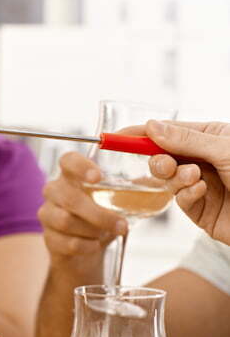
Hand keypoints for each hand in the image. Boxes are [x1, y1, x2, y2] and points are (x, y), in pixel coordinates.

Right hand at [38, 152, 127, 272]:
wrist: (84, 249)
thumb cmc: (101, 216)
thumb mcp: (120, 198)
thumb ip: (139, 186)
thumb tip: (169, 173)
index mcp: (71, 175)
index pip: (67, 161)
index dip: (80, 167)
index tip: (98, 177)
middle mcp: (55, 192)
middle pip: (68, 196)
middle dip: (98, 212)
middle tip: (123, 223)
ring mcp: (48, 215)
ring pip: (66, 221)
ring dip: (94, 229)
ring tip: (112, 233)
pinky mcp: (49, 238)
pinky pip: (66, 242)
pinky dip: (86, 245)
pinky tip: (96, 245)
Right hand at [133, 120, 229, 244]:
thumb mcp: (225, 149)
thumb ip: (185, 139)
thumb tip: (151, 126)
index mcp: (210, 137)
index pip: (167, 131)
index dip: (140, 133)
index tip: (116, 136)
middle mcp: (203, 160)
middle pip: (161, 156)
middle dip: (159, 160)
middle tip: (166, 164)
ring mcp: (199, 185)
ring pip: (167, 179)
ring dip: (176, 178)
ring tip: (194, 178)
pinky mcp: (200, 210)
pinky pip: (179, 200)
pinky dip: (186, 195)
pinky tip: (202, 192)